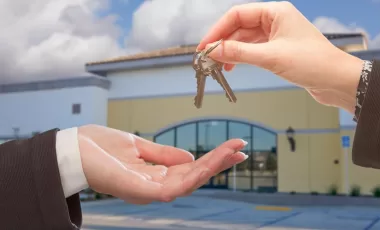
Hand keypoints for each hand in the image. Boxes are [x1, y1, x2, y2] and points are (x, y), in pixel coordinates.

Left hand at [77, 125, 246, 203]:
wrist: (70, 148)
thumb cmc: (98, 147)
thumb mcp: (137, 146)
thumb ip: (162, 154)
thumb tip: (189, 157)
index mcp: (154, 175)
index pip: (190, 169)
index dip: (212, 160)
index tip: (233, 146)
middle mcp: (154, 186)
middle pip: (194, 177)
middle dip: (219, 163)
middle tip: (241, 148)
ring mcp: (147, 191)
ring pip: (188, 183)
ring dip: (212, 167)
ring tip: (232, 152)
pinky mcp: (139, 191)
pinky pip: (173, 187)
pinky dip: (193, 176)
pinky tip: (208, 164)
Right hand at [197, 1, 363, 112]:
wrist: (337, 81)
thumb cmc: (314, 63)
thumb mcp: (271, 57)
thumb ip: (240, 53)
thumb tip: (214, 50)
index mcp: (276, 12)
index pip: (238, 15)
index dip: (218, 30)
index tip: (205, 45)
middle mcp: (276, 21)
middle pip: (240, 27)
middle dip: (223, 42)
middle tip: (207, 57)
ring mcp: (277, 36)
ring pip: (246, 40)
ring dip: (231, 51)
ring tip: (218, 65)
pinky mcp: (279, 50)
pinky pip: (254, 50)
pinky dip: (242, 58)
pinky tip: (232, 66)